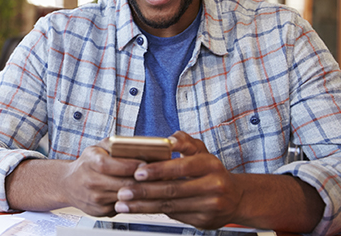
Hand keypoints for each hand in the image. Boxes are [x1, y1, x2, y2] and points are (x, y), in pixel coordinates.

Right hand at [60, 138, 142, 216]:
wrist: (68, 184)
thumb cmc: (86, 164)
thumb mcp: (97, 148)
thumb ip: (114, 144)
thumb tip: (136, 144)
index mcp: (91, 162)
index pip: (114, 165)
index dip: (132, 165)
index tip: (145, 164)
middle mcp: (91, 181)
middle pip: (123, 183)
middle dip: (141, 180)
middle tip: (153, 175)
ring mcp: (95, 198)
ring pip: (125, 196)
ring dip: (138, 191)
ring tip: (147, 184)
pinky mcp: (100, 211)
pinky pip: (122, 206)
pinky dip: (130, 200)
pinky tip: (133, 194)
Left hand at [115, 131, 243, 228]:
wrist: (236, 198)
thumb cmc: (211, 171)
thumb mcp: (201, 151)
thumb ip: (184, 141)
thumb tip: (169, 139)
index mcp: (210, 165)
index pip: (181, 167)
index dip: (158, 170)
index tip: (137, 172)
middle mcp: (213, 186)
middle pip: (173, 189)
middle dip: (144, 191)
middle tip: (123, 191)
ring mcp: (210, 206)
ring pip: (171, 206)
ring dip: (143, 205)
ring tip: (123, 203)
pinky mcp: (204, 221)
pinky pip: (175, 216)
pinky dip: (153, 212)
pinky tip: (138, 209)